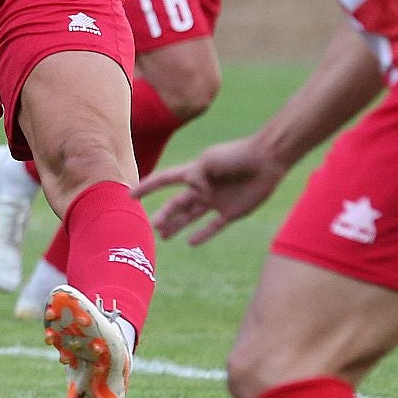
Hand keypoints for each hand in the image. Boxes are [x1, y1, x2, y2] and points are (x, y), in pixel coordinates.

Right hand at [136, 136, 288, 245]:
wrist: (267, 160)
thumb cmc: (237, 155)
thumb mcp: (210, 160)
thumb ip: (197, 177)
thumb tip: (194, 193)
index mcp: (194, 172)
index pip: (164, 180)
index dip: (146, 187)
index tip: (130, 195)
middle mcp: (202, 188)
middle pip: (177, 204)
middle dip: (164, 215)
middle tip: (152, 226)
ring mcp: (216, 200)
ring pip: (191, 216)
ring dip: (177, 225)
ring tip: (163, 236)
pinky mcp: (232, 212)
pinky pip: (213, 226)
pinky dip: (202, 234)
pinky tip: (190, 242)